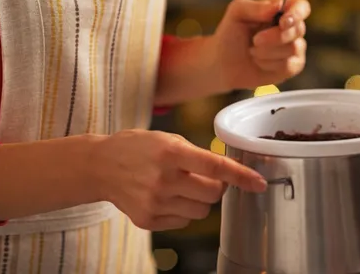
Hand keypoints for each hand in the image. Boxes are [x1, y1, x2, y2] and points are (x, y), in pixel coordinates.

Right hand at [91, 130, 266, 230]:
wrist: (100, 166)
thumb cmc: (137, 147)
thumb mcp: (167, 138)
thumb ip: (196, 153)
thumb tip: (224, 170)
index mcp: (171, 153)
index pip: (215, 167)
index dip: (241, 176)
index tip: (259, 183)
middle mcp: (164, 179)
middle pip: (213, 194)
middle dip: (217, 187)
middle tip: (206, 178)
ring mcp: (155, 202)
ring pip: (201, 211)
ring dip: (200, 199)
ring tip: (182, 186)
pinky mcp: (148, 220)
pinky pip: (184, 221)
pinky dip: (183, 210)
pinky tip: (167, 196)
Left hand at [213, 0, 310, 90]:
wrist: (224, 62)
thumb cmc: (231, 34)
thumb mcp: (237, 13)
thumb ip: (256, 6)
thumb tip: (277, 7)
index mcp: (281, 9)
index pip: (301, 7)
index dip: (297, 13)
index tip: (282, 22)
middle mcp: (291, 27)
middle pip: (298, 29)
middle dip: (275, 37)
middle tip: (255, 40)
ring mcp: (294, 47)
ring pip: (293, 49)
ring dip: (267, 52)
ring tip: (252, 51)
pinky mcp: (292, 66)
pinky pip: (289, 66)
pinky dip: (269, 64)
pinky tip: (259, 62)